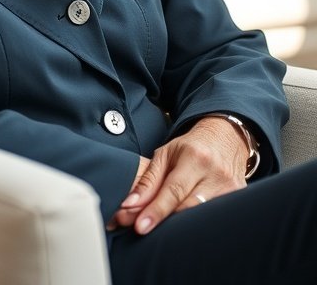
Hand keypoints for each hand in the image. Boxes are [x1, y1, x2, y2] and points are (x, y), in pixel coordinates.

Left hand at [108, 116, 248, 234]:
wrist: (226, 139)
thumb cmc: (191, 148)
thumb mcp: (166, 154)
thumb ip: (148, 180)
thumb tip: (130, 205)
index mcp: (195, 157)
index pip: (174, 190)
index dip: (156, 211)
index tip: (140, 227)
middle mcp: (216, 174)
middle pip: (188, 209)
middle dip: (164, 222)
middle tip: (142, 229)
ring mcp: (232, 190)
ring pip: (202, 218)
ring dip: (180, 228)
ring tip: (163, 230)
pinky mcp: (239, 201)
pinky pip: (215, 221)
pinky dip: (198, 226)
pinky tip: (186, 228)